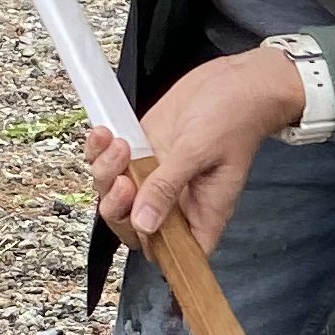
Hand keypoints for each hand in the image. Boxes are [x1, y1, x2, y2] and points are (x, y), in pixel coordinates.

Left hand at [90, 48, 302, 253]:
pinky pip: (108, 163)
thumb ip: (168, 186)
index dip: (150, 245)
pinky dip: (99, 150)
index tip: (137, 221)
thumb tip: (145, 222)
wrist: (233, 82)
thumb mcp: (200, 153)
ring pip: (113, 194)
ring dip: (105, 173)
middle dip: (117, 207)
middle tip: (123, 180)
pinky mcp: (140, 153)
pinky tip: (107, 133)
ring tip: (119, 145)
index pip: (173, 253)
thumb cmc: (235, 119)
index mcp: (200, 214)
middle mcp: (175, 201)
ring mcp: (154, 177)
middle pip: (132, 226)